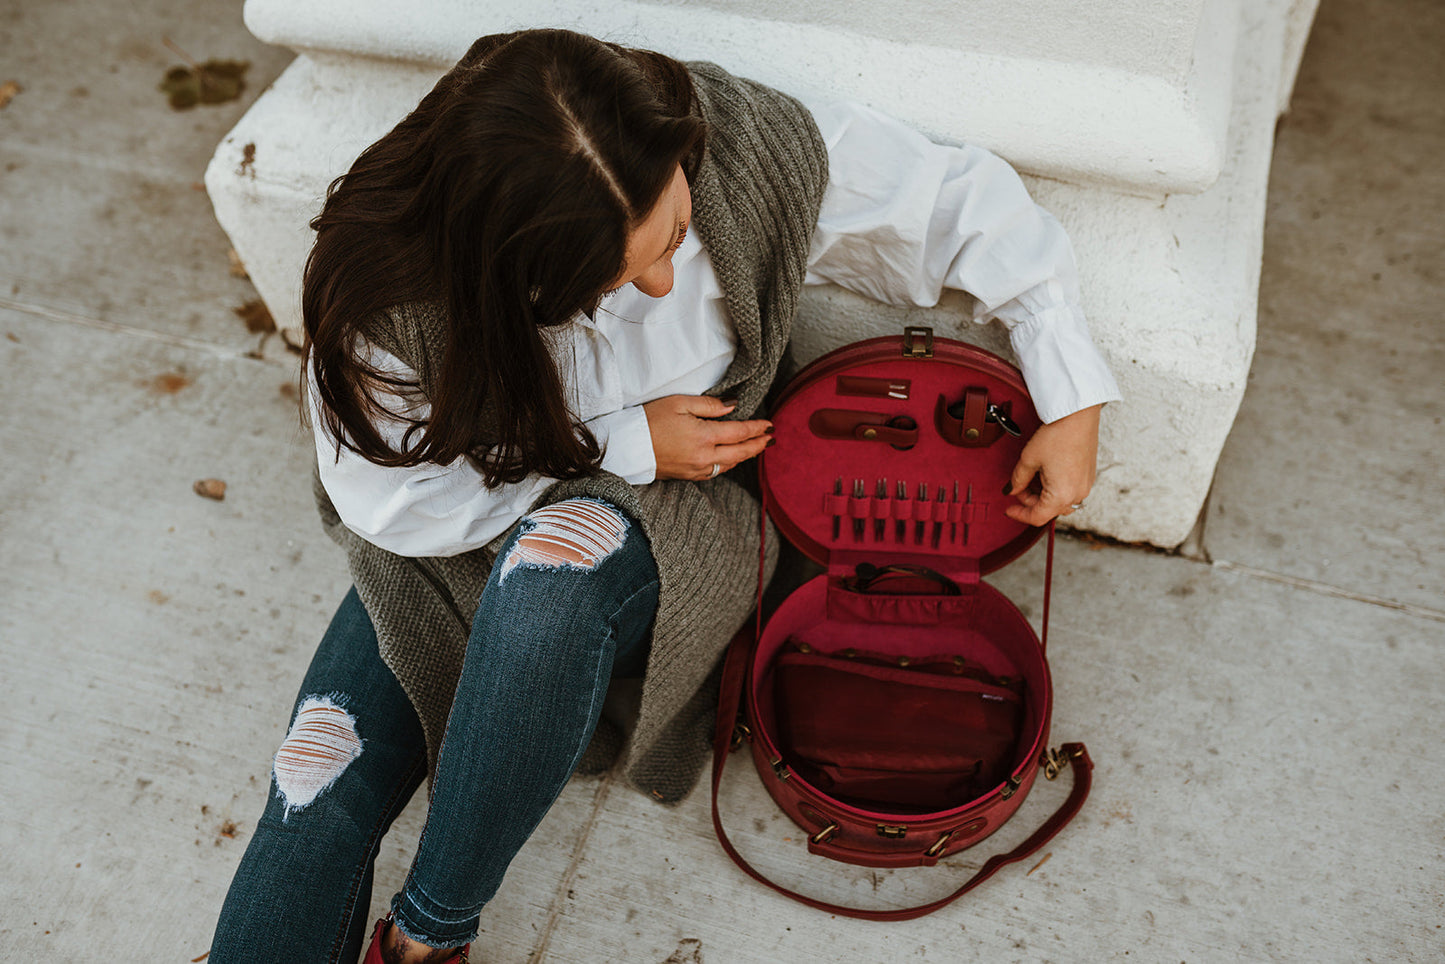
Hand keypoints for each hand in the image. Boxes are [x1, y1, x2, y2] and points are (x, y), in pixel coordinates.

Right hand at [643, 395, 772, 480]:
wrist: (625, 446)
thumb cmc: (649, 419)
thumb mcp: (679, 403)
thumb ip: (709, 405)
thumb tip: (733, 406)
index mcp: (704, 436)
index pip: (740, 433)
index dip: (757, 429)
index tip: (770, 424)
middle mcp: (704, 457)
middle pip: (740, 453)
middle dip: (758, 445)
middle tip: (772, 438)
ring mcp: (696, 469)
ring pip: (730, 465)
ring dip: (745, 456)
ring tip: (757, 447)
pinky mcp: (688, 476)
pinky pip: (716, 471)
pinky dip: (728, 464)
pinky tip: (732, 458)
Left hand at [1003, 404, 1102, 525]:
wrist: (1078, 415)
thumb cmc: (1057, 435)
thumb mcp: (1029, 459)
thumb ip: (1017, 480)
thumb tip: (1012, 490)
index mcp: (1062, 496)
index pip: (1037, 517)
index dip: (1019, 515)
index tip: (1008, 509)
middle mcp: (1077, 494)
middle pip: (1049, 510)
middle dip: (1030, 501)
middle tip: (1017, 486)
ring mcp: (1086, 485)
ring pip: (1060, 501)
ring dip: (1042, 495)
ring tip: (1031, 476)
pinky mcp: (1088, 475)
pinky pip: (1070, 491)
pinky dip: (1055, 488)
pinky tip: (1045, 472)